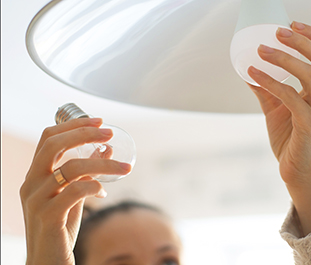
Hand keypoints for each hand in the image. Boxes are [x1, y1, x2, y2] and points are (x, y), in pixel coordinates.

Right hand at [20, 118, 131, 264]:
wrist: (47, 262)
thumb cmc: (60, 228)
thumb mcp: (73, 196)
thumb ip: (85, 173)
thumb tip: (106, 149)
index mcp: (35, 175)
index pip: (48, 138)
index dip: (73, 125)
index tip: (99, 121)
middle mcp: (31, 184)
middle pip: (53, 145)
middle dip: (85, 134)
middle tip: (110, 133)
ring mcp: (37, 200)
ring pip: (71, 168)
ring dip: (104, 165)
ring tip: (125, 169)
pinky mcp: (48, 216)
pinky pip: (76, 191)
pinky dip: (95, 187)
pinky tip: (103, 194)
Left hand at [248, 22, 310, 234]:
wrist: (298, 172)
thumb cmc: (291, 138)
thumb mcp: (278, 108)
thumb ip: (267, 89)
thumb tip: (246, 68)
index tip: (292, 23)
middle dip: (302, 41)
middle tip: (278, 31)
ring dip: (284, 58)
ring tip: (261, 49)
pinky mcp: (309, 125)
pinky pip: (291, 96)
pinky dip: (271, 82)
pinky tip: (253, 74)